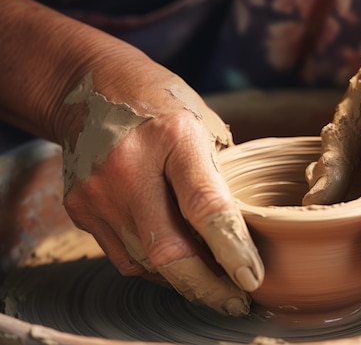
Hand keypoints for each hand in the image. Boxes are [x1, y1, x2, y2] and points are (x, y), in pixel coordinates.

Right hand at [61, 66, 263, 315]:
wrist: (90, 86)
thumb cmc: (161, 104)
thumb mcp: (201, 126)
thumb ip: (217, 177)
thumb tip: (236, 237)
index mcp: (172, 137)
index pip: (205, 207)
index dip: (232, 250)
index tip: (252, 279)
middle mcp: (128, 168)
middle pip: (169, 250)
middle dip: (206, 286)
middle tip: (234, 302)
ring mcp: (97, 192)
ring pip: (146, 261)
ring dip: (182, 279)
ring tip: (211, 282)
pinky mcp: (80, 208)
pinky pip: (124, 255)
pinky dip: (155, 265)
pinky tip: (175, 262)